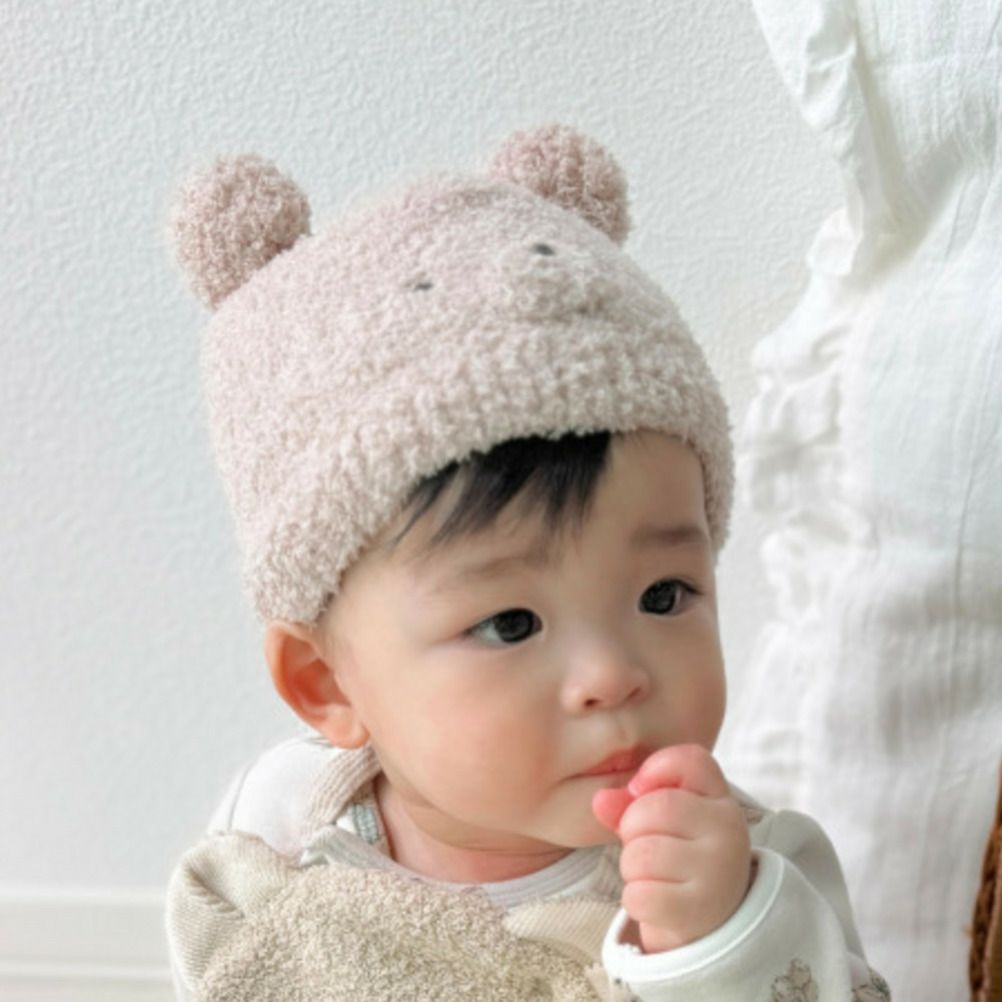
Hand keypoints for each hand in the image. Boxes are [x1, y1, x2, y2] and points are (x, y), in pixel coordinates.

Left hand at [592, 743, 751, 953]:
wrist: (709, 920)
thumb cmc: (677, 855)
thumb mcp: (658, 820)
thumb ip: (628, 802)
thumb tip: (600, 800)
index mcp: (719, 798)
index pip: (692, 759)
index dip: (655, 769)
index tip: (639, 790)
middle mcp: (728, 829)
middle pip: (654, 808)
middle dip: (631, 828)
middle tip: (644, 844)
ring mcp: (719, 871)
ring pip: (642, 855)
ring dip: (631, 867)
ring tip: (651, 875)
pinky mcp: (701, 910)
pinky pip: (640, 895)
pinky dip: (634, 900)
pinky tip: (653, 901)